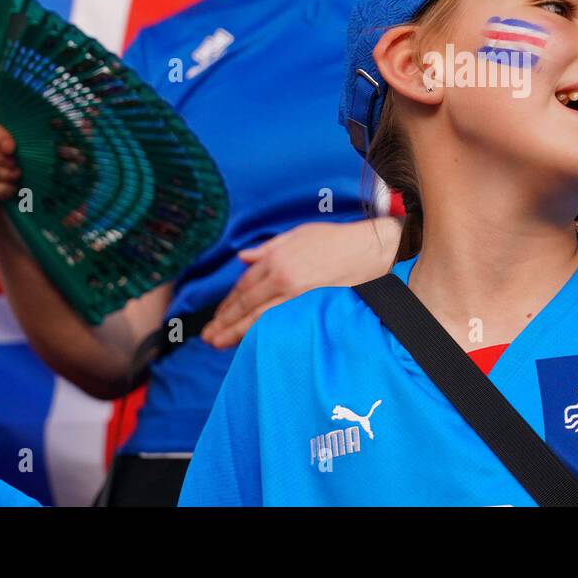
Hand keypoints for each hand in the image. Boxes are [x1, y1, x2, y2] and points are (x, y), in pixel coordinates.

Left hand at [200, 218, 402, 348]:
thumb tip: (243, 257)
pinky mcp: (308, 304)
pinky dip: (260, 332)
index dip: (228, 302)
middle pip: (245, 302)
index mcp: (276, 257)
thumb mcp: (298, 234)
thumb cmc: (337, 240)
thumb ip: (267, 247)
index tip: (218, 316)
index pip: (244, 285)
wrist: (369, 249)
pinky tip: (248, 342)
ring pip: (256, 316)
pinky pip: (277, 321)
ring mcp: (294, 292)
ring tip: (217, 343)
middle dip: (224, 320)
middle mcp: (280, 274)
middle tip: (208, 336)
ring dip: (234, 331)